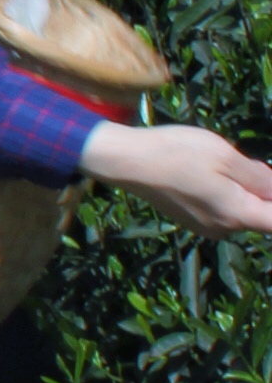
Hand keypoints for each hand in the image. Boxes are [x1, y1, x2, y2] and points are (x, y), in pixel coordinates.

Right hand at [81, 121, 271, 235]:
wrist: (125, 161)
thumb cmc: (177, 153)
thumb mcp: (225, 156)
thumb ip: (261, 178)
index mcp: (237, 215)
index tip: (262, 179)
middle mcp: (225, 229)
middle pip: (262, 215)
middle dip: (263, 191)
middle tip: (247, 161)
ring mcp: (206, 227)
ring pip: (242, 211)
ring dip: (243, 191)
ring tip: (222, 163)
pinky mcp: (191, 221)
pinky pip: (223, 210)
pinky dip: (226, 194)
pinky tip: (206, 173)